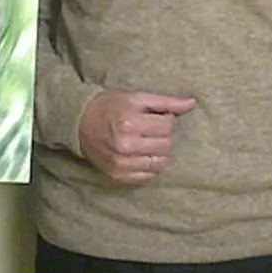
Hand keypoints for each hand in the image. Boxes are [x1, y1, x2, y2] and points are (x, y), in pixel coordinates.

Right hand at [78, 91, 195, 183]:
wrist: (80, 123)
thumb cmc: (110, 106)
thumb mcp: (136, 97)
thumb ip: (165, 101)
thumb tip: (191, 103)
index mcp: (130, 122)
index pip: (168, 125)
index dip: (167, 119)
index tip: (157, 116)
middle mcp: (125, 145)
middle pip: (166, 145)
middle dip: (164, 135)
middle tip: (152, 129)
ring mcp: (121, 163)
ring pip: (160, 162)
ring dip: (160, 151)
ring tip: (149, 142)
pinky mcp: (118, 175)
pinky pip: (148, 176)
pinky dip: (150, 166)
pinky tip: (143, 154)